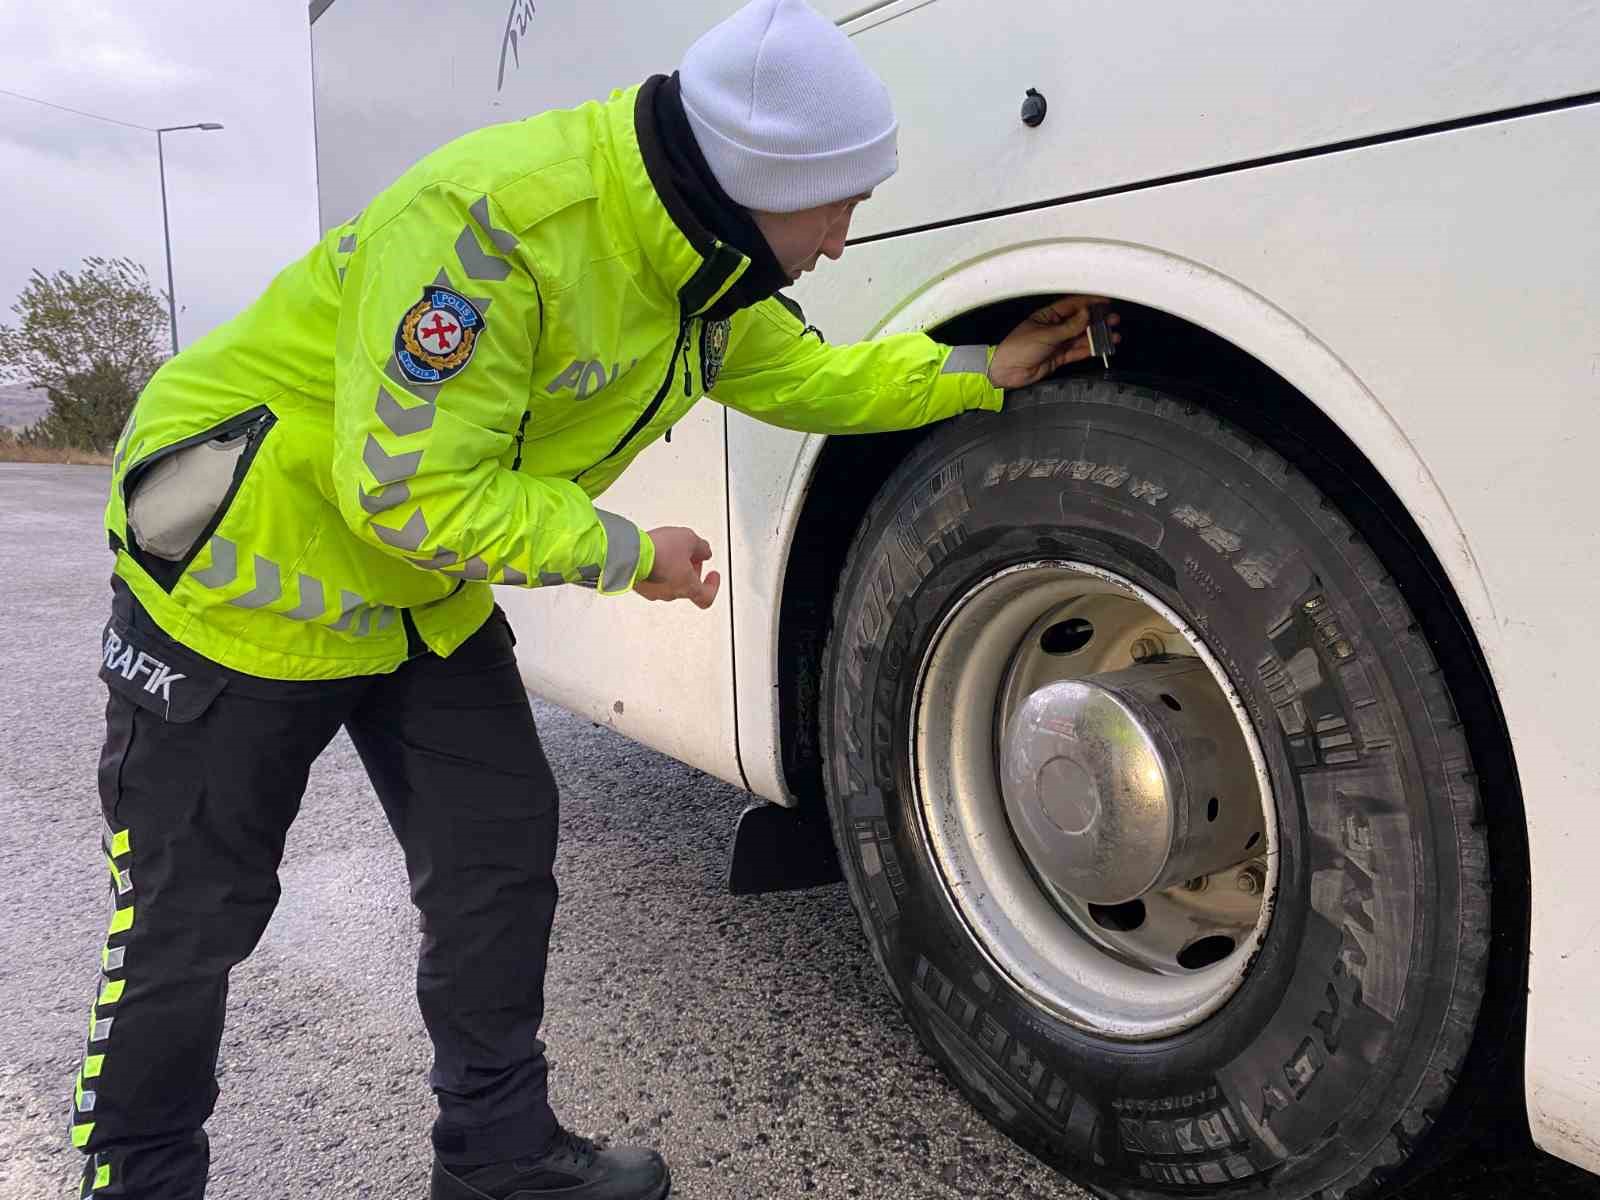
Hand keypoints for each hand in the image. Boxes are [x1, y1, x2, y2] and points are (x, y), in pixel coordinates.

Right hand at [635, 526, 720, 609]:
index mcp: (687, 587)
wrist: (629, 554)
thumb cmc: (659, 551)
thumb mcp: (689, 540)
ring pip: (669, 582)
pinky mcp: (638, 585)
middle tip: (690, 554)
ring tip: (671, 550)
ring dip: (674, 568)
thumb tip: (704, 551)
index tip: (713, 576)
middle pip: (687, 586)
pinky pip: (653, 579)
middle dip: (691, 570)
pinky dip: (659, 568)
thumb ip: (701, 547)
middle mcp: (670, 593)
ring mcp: (652, 591)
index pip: (706, 597)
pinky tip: (656, 553)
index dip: (713, 587)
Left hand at [987, 295, 1120, 389]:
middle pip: (1080, 322)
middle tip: (1113, 320)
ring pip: (1081, 337)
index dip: (1089, 302)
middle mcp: (1054, 327)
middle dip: (1097, 321)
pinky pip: (1077, 351)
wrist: (1006, 371)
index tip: (1106, 301)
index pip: (1072, 305)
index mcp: (1048, 316)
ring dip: (1097, 336)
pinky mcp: (1058, 357)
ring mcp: (1057, 343)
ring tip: (1113, 335)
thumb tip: (1086, 313)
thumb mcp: (1046, 334)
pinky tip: (1101, 347)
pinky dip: (1090, 350)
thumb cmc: (1018, 347)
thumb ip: (1069, 326)